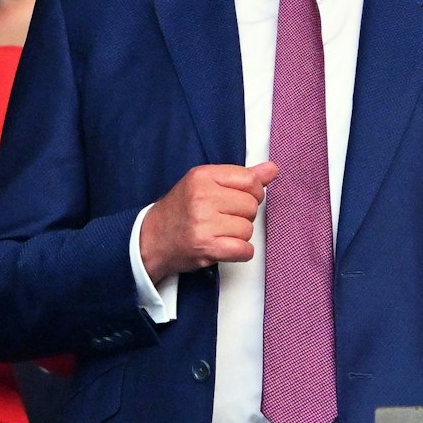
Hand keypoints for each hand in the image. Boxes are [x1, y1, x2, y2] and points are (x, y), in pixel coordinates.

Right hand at [137, 163, 278, 285]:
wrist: (150, 239)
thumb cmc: (181, 210)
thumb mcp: (206, 184)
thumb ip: (241, 177)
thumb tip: (272, 169)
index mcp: (203, 176)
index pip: (250, 180)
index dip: (253, 193)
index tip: (239, 200)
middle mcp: (202, 197)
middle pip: (252, 206)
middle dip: (244, 215)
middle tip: (223, 219)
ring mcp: (203, 222)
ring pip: (248, 229)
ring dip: (239, 235)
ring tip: (218, 233)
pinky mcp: (205, 246)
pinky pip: (244, 250)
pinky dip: (240, 252)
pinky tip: (224, 247)